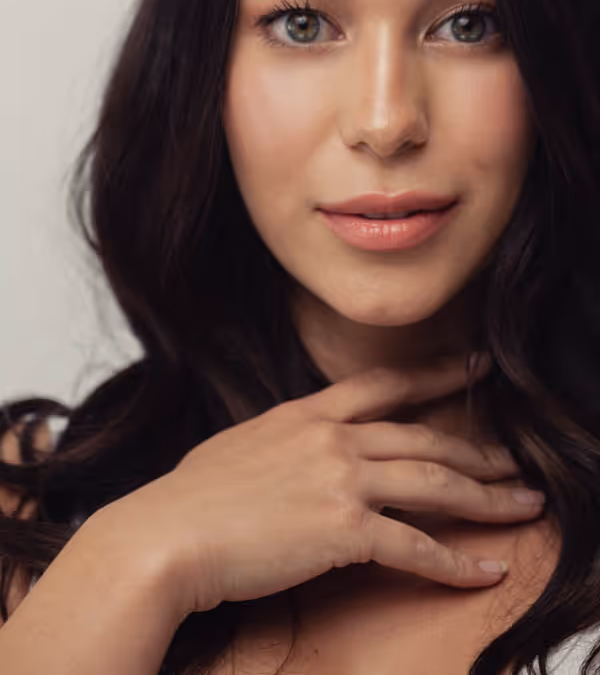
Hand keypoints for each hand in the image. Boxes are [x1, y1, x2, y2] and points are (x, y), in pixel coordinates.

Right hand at [99, 351, 545, 621]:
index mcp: (307, 413)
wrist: (168, 533)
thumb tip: (299, 441)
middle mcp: (333, 437)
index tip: (474, 367)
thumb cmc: (193, 497)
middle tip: (515, 460)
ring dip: (487, 498)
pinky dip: (455, 563)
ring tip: (523, 506)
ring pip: (436, 483)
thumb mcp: (242, 444)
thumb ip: (284, 437)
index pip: (387, 385)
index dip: (438, 375)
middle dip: (479, 451)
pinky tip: (484, 570)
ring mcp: (341, 478)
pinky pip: (416, 546)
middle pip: (425, 438)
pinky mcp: (344, 529)